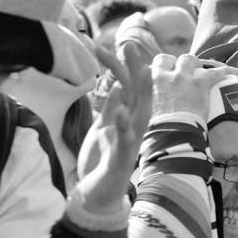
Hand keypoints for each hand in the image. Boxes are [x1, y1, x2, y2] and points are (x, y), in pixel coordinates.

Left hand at [76, 43, 151, 213]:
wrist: (98, 193)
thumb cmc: (101, 161)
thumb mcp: (104, 127)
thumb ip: (111, 106)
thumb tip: (116, 82)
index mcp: (128, 117)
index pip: (126, 86)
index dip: (118, 65)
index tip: (105, 45)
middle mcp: (134, 126)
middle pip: (138, 92)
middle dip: (134, 68)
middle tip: (128, 43)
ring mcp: (130, 141)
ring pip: (139, 112)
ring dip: (138, 90)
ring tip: (138, 69)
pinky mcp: (122, 157)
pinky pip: (125, 139)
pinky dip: (123, 125)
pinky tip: (120, 111)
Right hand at [150, 54, 232, 119]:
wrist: (175, 132)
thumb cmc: (163, 126)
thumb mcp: (155, 109)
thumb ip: (158, 98)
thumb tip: (159, 102)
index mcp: (158, 80)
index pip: (162, 60)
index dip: (169, 62)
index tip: (173, 67)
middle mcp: (173, 75)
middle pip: (184, 59)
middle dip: (190, 63)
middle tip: (194, 72)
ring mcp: (188, 78)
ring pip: (198, 62)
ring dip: (203, 66)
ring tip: (208, 73)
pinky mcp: (202, 83)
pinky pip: (215, 72)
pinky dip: (222, 72)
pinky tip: (228, 73)